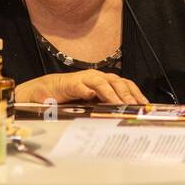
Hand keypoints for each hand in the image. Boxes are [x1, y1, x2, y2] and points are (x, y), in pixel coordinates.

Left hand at [15, 70, 147, 104]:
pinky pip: (122, 86)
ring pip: (118, 82)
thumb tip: (77, 96)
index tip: (105, 101)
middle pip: (108, 82)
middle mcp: (89, 77)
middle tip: (129, 107)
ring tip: (140, 105)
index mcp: (74, 80)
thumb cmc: (46, 93)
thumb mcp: (44, 96)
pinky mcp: (105, 84)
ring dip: (130, 93)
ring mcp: (98, 79)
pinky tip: (140, 101)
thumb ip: (53, 98)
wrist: (46, 87)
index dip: (98, 92)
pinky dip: (133, 92)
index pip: (89, 84)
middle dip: (120, 95)